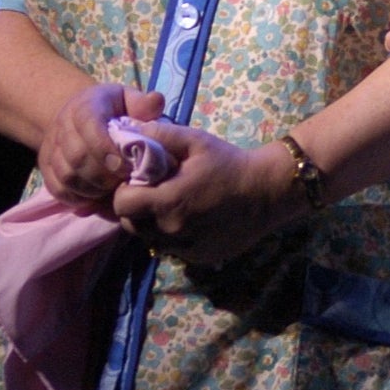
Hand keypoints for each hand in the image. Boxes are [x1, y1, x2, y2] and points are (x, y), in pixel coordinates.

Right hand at [38, 84, 165, 214]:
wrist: (80, 116)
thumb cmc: (113, 109)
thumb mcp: (129, 99)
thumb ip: (143, 104)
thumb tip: (156, 101)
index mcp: (84, 105)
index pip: (89, 126)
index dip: (106, 150)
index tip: (125, 166)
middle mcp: (62, 125)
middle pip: (77, 156)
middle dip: (103, 175)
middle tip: (123, 182)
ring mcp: (52, 147)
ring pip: (66, 175)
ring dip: (92, 189)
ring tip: (112, 190)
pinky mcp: (46, 166)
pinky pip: (57, 188)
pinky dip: (77, 198)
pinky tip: (96, 197)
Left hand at [112, 125, 299, 266]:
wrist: (268, 191)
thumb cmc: (230, 163)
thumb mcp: (196, 140)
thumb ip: (160, 135)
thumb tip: (130, 131)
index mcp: (168, 201)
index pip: (121, 205)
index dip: (124, 191)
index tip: (137, 182)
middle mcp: (172, 230)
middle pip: (131, 225)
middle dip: (136, 209)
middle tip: (153, 193)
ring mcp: (185, 248)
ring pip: (150, 239)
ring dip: (153, 224)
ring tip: (172, 206)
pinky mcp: (198, 258)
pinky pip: (173, 248)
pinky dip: (173, 236)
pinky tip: (191, 219)